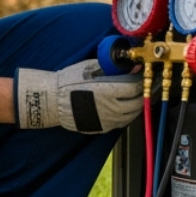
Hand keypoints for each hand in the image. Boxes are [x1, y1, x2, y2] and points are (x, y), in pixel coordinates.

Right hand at [15, 59, 141, 132]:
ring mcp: (107, 120)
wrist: (52, 101)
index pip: (135, 88)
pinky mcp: (102, 128)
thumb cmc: (68, 82)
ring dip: (136, 105)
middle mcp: (110, 108)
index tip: (142, 76)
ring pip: (131, 115)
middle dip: (143, 94)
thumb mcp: (90, 68)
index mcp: (108, 91)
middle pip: (137, 103)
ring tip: (136, 97)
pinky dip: (126, 114)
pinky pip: (121, 122)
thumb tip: (132, 68)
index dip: (142, 81)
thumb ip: (113, 68)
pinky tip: (124, 107)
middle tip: (143, 87)